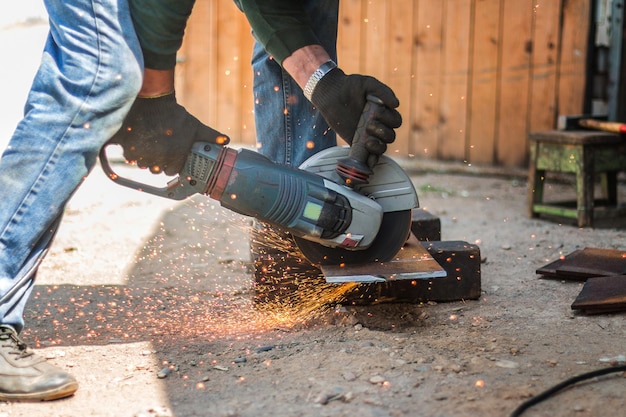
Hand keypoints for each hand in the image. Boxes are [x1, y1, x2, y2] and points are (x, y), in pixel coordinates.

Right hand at [109, 93, 228, 174]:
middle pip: (156, 170)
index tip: (169, 157)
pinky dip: (132, 152)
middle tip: (158, 149)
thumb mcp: (195, 126)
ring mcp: (143, 153)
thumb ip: (210, 136)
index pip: (172, 171)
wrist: (153, 101)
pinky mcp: (128, 147)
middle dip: (157, 162)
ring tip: (149, 144)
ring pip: (142, 164)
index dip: (171, 164)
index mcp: (176, 156)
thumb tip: (226, 140)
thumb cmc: (176, 116)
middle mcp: (159, 158)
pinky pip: (130, 157)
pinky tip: (138, 141)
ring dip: (145, 158)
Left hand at [310, 67, 401, 155]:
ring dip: (378, 147)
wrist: (331, 94)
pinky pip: (368, 155)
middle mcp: (379, 125)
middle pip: (390, 136)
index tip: (376, 113)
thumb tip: (396, 104)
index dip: (389, 120)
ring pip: (382, 147)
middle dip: (382, 133)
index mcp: (385, 112)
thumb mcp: (368, 84)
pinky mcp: (358, 143)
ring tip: (367, 141)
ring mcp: (369, 135)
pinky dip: (371, 161)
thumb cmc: (351, 86)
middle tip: (369, 125)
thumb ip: (383, 91)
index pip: (395, 121)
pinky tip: (369, 162)